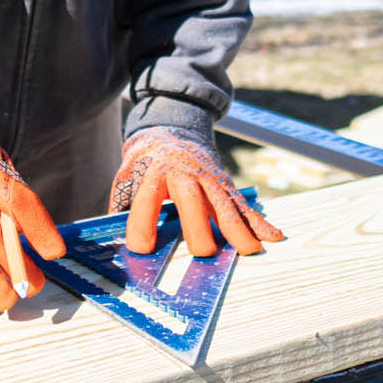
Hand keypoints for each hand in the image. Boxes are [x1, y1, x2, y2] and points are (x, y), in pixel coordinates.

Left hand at [108, 126, 284, 257]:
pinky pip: (242, 204)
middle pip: (192, 199)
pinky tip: (272, 236)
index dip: (142, 222)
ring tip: (249, 250)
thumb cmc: (146, 161)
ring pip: (223, 202)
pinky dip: (258, 221)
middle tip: (203, 253)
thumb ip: (121, 203)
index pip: (146, 197)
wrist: (172, 128)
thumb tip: (110, 236)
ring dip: (238, 227)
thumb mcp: (127, 174)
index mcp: (154, 170)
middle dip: (198, 225)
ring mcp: (208, 177)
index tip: (141, 248)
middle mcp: (184, 173)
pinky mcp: (224, 184)